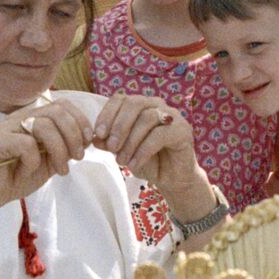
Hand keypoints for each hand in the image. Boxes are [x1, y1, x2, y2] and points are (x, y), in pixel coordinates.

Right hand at [0, 100, 93, 217]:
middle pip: (57, 111)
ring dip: (59, 150)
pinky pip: (26, 144)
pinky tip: (29, 171)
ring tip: (61, 170)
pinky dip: (34, 160)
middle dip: (74, 135)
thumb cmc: (18, 177)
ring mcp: (6, 127)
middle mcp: (20, 117)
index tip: (87, 144)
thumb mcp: (50, 161)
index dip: (80, 121)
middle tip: (77, 158)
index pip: (63, 105)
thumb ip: (66, 148)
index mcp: (33, 118)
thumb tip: (88, 138)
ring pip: (44, 126)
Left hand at [92, 94, 207, 208]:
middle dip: (119, 126)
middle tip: (110, 147)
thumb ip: (110, 143)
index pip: (120, 99)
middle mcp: (156, 105)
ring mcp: (172, 116)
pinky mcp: (183, 130)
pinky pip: (159, 135)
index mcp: (140, 105)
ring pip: (147, 118)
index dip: (107, 115)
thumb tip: (95, 138)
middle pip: (134, 104)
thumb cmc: (146, 162)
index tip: (98, 135)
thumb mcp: (123, 152)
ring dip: (130, 141)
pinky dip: (143, 151)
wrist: (171, 179)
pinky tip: (134, 165)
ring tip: (122, 161)